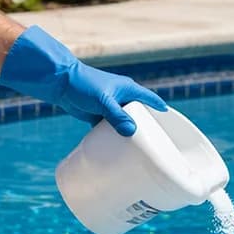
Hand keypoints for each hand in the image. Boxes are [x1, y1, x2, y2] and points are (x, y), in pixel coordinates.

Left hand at [0, 25, 166, 135]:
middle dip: (147, 127)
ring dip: (129, 134)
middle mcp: (122, 98)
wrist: (60, 83)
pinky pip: (110, 128)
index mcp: (128, 89)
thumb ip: (116, 115)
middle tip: (155, 144)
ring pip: (125, 123)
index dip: (161, 111)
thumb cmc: (83, 85)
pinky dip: (113, 137)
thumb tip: (131, 132)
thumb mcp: (102, 100)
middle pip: (140, 114)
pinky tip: (116, 149)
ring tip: (138, 150)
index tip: (172, 126)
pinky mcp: (99, 115)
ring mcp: (111, 107)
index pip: (151, 100)